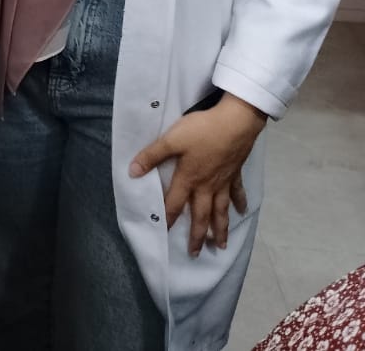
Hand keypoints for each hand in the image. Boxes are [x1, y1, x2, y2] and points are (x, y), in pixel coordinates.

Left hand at [129, 93, 266, 256]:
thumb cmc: (202, 130)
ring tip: (220, 245)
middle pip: (201, 214)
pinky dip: (240, 203)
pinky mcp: (236, 172)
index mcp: (189, 178)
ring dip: (220, 228)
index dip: (167, 219)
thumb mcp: (172, 140)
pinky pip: (238, 192)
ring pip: (221, 210)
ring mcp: (223, 181)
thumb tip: (132, 172)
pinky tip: (242, 212)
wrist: (236, 122)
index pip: (174, 203)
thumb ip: (152, 156)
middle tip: (195, 253)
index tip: (164, 236)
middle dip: (197, 235)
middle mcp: (207, 185)